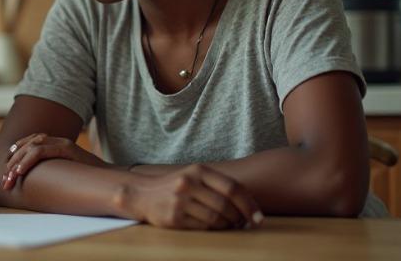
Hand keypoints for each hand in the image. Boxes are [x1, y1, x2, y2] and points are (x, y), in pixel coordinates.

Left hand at [2, 133, 106, 189]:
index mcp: (56, 143)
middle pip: (27, 145)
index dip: (16, 153)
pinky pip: (41, 152)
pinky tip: (19, 172)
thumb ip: (53, 170)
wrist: (111, 178)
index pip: (29, 142)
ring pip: (31, 148)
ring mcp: (63, 143)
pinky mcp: (67, 149)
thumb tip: (38, 181)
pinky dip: (27, 161)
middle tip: (4, 179)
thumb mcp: (66, 172)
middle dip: (12, 163)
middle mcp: (58, 140)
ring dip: (17, 164)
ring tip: (9, 178)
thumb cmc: (88, 179)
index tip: (6, 168)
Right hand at [114, 164, 263, 229]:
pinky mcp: (173, 218)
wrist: (143, 194)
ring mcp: (179, 201)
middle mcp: (188, 183)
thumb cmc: (176, 186)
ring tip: (228, 225)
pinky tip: (212, 226)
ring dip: (227, 225)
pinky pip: (203, 227)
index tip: (258, 218)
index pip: (232, 188)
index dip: (249, 205)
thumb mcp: (195, 176)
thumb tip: (250, 205)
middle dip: (239, 218)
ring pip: (216, 219)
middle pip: (226, 206)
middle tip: (243, 224)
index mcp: (198, 170)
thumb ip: (219, 185)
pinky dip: (213, 229)